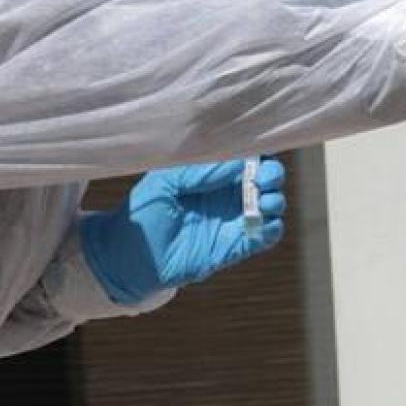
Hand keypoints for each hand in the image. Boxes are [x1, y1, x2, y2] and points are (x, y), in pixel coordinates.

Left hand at [78, 158, 286, 304]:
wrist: (130, 254)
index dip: (258, 150)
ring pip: (272, 204)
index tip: (256, 152)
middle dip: (272, 173)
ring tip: (261, 202)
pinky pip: (265, 236)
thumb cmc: (144, 210)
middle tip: (262, 178)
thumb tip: (237, 163)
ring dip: (275, 200)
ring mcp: (234, 219)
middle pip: (267, 177)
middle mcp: (228, 193)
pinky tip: (260, 224)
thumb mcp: (165, 180)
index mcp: (212, 172)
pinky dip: (271, 229)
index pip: (246, 155)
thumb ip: (199, 170)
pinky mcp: (235, 246)